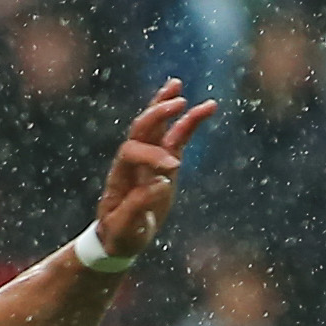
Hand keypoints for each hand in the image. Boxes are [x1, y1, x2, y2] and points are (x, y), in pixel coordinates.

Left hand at [94, 78, 216, 260]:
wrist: (120, 239)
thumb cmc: (120, 236)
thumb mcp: (125, 228)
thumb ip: (138, 206)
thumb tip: (161, 183)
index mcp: (120, 176)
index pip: (133, 152)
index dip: (152, 155)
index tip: (171, 170)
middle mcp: (133, 162)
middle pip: (141, 129)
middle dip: (158, 115)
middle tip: (179, 104)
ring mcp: (150, 160)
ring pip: (158, 126)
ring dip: (167, 105)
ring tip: (179, 86)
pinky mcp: (167, 162)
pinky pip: (177, 137)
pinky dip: (188, 121)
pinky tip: (206, 106)